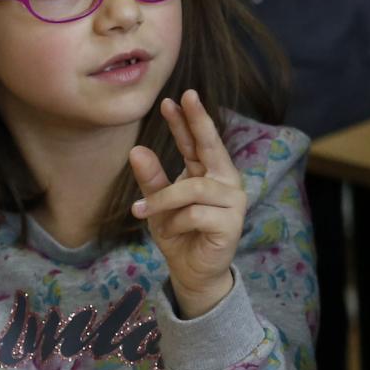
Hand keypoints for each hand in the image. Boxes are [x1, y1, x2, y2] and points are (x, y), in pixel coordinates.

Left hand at [130, 88, 246, 318]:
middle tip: (186, 97)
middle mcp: (226, 181)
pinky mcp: (231, 223)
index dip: (187, 120)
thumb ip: (152, 178)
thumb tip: (136, 149)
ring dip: (164, 200)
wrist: (193, 272)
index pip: (198, 141)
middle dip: (198, 121)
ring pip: (193, 188)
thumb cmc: (179, 234)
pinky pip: (194, 213)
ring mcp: (233, 201)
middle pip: (212, 146)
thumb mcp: (158, 205)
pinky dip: (176, 221)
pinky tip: (171, 231)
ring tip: (144, 212)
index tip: (172, 99)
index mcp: (210, 172)